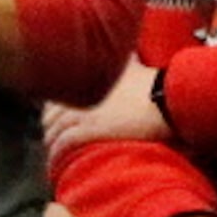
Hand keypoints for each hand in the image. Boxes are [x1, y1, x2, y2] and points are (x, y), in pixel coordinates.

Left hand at [41, 60, 169, 165]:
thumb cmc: (157, 85)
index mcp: (86, 77)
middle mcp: (80, 92)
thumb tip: (131, 53)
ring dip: (51, 142)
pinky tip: (55, 163)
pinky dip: (56, 154)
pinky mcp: (90, 129)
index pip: (58, 94)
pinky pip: (64, 143)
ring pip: (55, 129)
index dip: (53, 108)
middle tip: (52, 137)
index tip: (53, 117)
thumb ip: (124, 60)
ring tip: (53, 153)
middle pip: (51, 113)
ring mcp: (83, 111)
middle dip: (50, 127)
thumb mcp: (134, 66)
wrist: (167, 100)